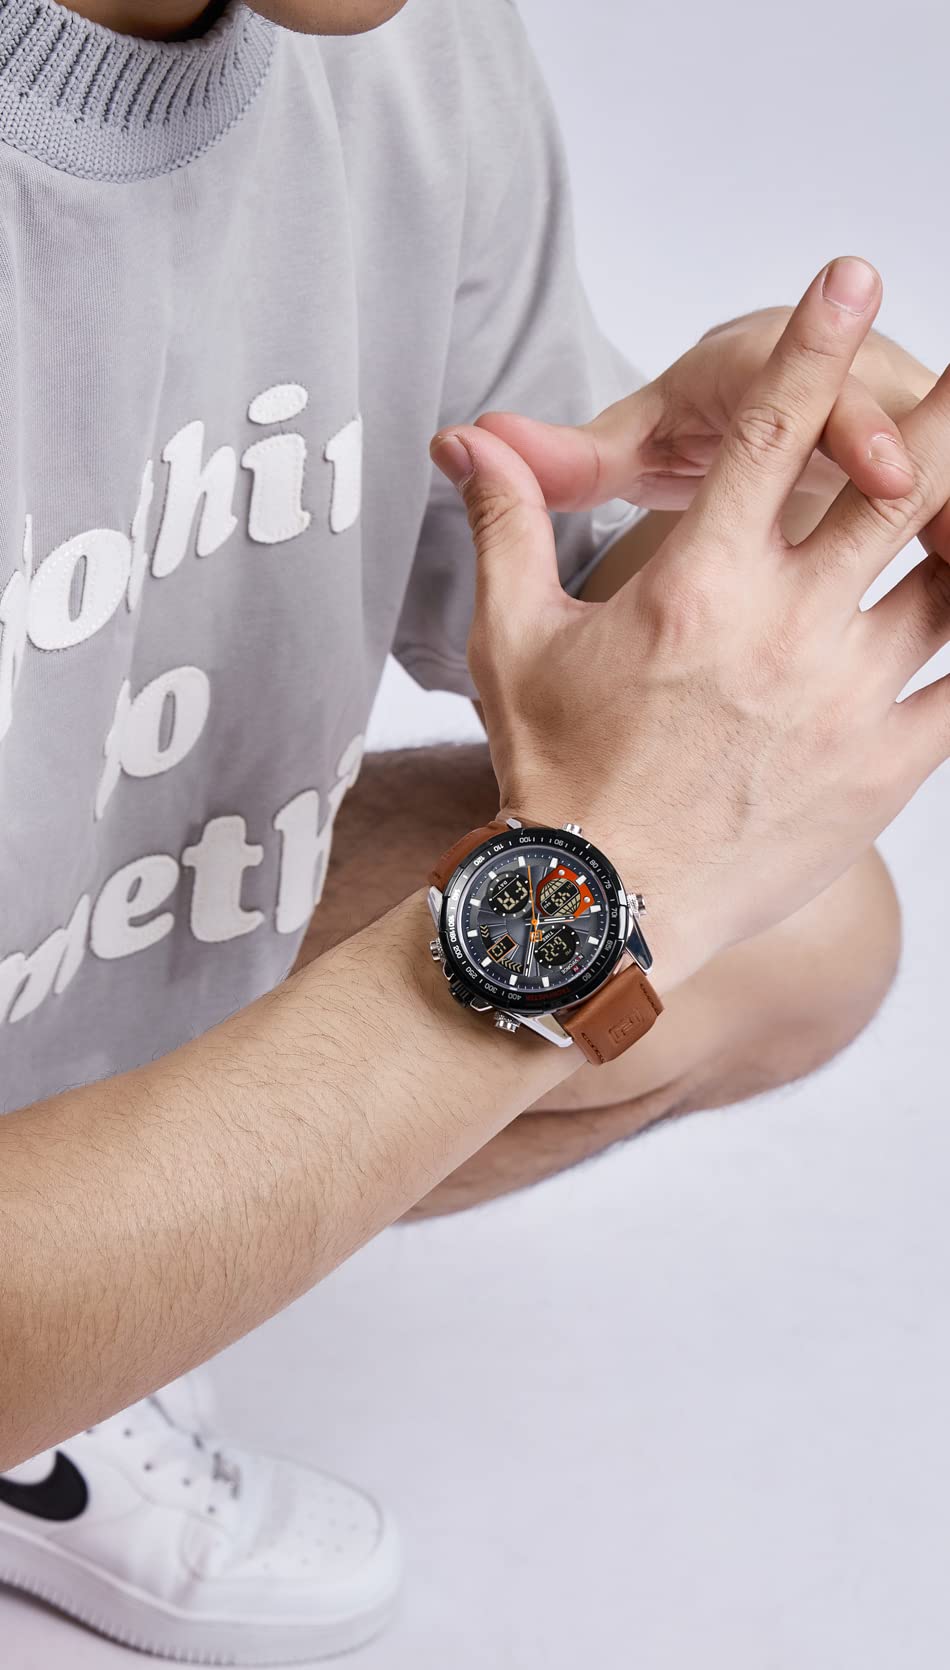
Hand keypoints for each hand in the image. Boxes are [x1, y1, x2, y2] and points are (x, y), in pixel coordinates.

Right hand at [432, 257, 949, 985]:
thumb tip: (467, 437)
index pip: (767, 433)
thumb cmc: (553, 771)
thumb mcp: (509, 641)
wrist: (597, 910)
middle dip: (940, 419)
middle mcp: (783, 627)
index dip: (814, 343)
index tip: (855, 275)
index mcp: (696, 582)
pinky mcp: (884, 768)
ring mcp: (844, 699)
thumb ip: (509, 523)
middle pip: (892, 488)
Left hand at [475, 290, 934, 513]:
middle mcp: (837, 393)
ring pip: (938, 482)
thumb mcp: (631, 438)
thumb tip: (462, 444)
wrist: (779, 385)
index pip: (800, 401)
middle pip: (896, 427)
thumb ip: (554, 466)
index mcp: (754, 377)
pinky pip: (945, 532)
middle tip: (944, 524)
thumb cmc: (696, 417)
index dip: (849, 429)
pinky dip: (949, 556)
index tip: (880, 468)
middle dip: (931, 470)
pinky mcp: (925, 483)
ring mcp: (890, 438)